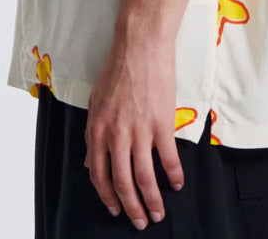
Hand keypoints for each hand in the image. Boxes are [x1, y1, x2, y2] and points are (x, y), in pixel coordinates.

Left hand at [84, 31, 184, 228]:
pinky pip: (168, 158)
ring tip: (158, 214)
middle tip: (139, 221)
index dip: (107, 196)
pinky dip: (173, 175)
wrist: (140, 46)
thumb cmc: (117, 70)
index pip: (99, 174)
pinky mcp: (161, 123)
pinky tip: (177, 183)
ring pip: (144, 177)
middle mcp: (116, 135)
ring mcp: (139, 130)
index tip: (116, 208)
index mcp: (97, 129)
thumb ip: (93, 134)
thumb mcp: (95, 101)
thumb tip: (90, 162)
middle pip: (122, 182)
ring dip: (152, 200)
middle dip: (131, 207)